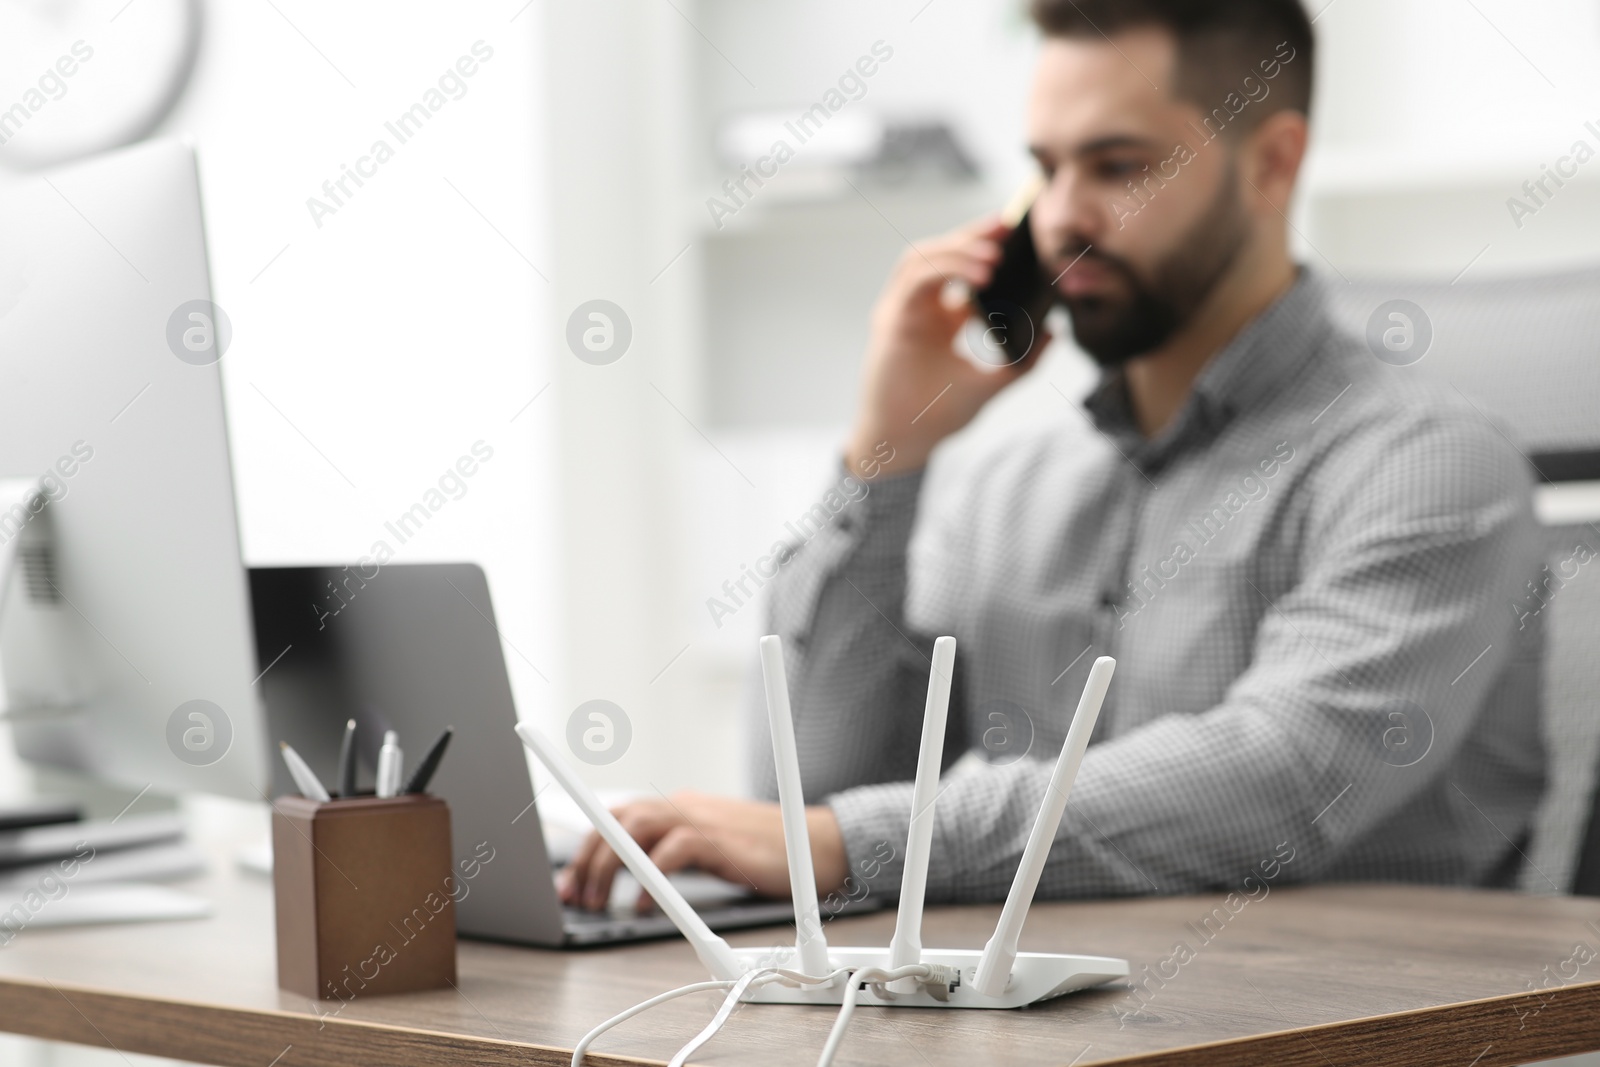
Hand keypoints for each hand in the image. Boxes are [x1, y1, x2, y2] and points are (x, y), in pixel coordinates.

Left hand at [557, 790, 848, 911]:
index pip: (618, 818)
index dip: (586, 849)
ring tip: (598, 902)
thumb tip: (636, 883)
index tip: (568, 884)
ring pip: (636, 827)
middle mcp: (683, 806)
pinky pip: (673, 851)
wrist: (815, 847)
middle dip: (587, 860)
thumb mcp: (708, 851)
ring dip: (608, 865)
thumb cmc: (762, 853)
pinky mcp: (720, 839)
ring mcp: (701, 819)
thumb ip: (674, 857)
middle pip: (617, 819)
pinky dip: (651, 878)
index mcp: (678, 807)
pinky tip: (642, 906)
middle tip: (575, 899)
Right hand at [845, 215, 1049, 473]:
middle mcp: (918, 306)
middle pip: (940, 251)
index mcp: (940, 315)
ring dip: (958, 249)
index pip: (960, 265)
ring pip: (922, 257)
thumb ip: (1024, 359)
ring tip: (994, 254)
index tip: (1017, 233)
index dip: (984, 244)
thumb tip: (1055, 330)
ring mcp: (901, 310)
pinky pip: (914, 281)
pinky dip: (944, 270)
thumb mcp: (993, 382)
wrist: (905, 443)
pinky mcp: (890, 320)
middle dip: (973, 234)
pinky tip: (977, 277)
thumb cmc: (939, 414)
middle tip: (1008, 224)